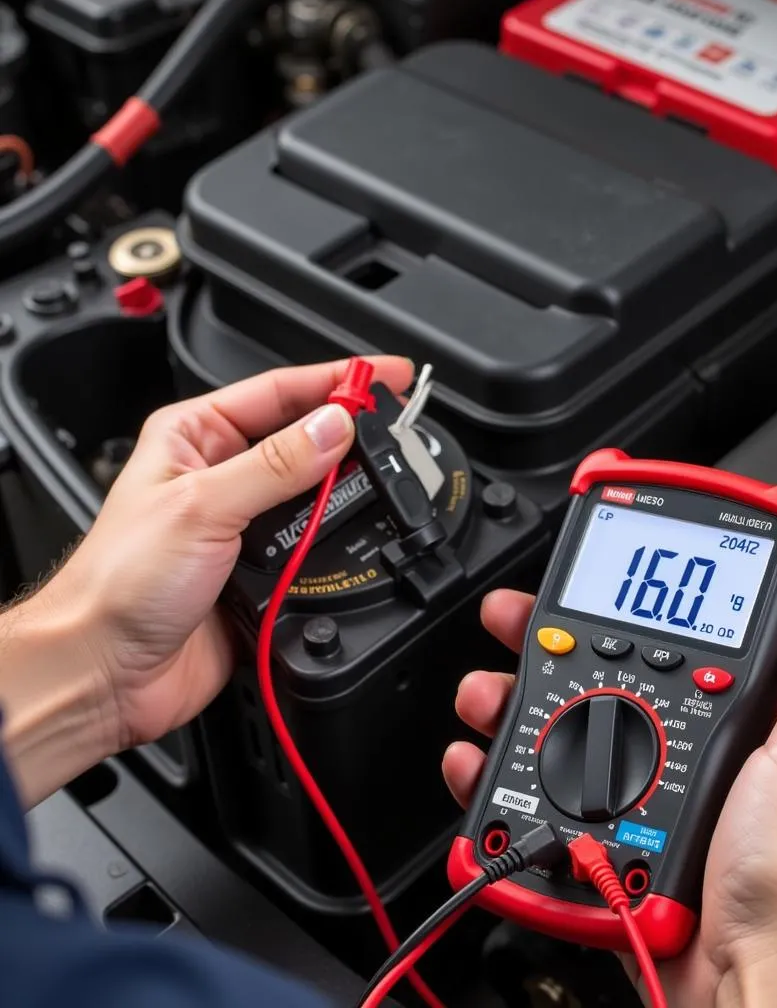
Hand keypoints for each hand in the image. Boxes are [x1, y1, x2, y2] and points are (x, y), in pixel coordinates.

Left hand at [1, 356, 411, 803]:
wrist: (108, 671)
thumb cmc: (119, 582)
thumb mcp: (202, 507)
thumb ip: (275, 465)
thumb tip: (334, 427)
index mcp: (195, 437)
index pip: (280, 391)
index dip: (337, 380)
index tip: (385, 376)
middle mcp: (223, 475)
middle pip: (304, 438)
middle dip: (351, 432)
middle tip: (398, 426)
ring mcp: (246, 523)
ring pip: (316, 493)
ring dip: (348, 490)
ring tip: (386, 477)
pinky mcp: (265, 569)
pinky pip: (317, 544)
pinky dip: (341, 540)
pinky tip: (361, 533)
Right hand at [443, 587, 776, 1007]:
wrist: (751, 986)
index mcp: (758, 726)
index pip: (687, 643)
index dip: (636, 610)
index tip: (594, 589)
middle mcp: (703, 757)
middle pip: (615, 682)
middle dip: (552, 652)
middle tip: (511, 629)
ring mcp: (656, 797)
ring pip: (574, 738)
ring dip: (517, 711)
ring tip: (486, 698)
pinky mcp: (618, 842)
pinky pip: (554, 802)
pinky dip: (508, 783)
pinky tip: (483, 766)